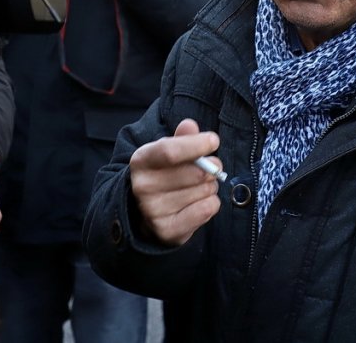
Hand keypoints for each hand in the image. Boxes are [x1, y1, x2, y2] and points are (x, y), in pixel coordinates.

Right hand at [129, 118, 222, 245]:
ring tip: (198, 187)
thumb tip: (189, 125)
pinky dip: (211, 203)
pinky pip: (206, 210)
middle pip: (195, 173)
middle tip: (211, 168)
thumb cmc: (164, 174)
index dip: (196, 145)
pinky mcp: (167, 230)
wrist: (146, 212)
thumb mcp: (168, 151)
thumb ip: (182, 138)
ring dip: (210, 187)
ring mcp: (153, 211)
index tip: (213, 141)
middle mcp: (143, 187)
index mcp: (141, 160)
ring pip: (204, 191)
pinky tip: (199, 202)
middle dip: (211, 168)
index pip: (170, 151)